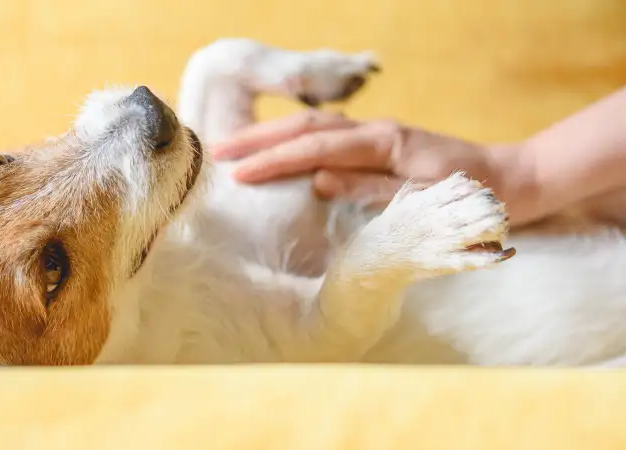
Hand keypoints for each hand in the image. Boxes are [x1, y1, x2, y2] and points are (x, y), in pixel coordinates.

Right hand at [211, 110, 525, 219]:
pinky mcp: (379, 142)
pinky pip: (327, 135)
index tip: (238, 172)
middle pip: (306, 126)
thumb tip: (316, 181)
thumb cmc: (471, 197)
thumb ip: (369, 189)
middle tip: (218, 150)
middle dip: (260, 138)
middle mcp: (376, 131)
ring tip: (236, 148)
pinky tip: (280, 149)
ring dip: (273, 135)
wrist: (510, 180)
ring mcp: (377, 133)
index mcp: (384, 144)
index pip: (316, 148)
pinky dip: (295, 139)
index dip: (274, 160)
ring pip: (313, 125)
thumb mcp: (423, 200)